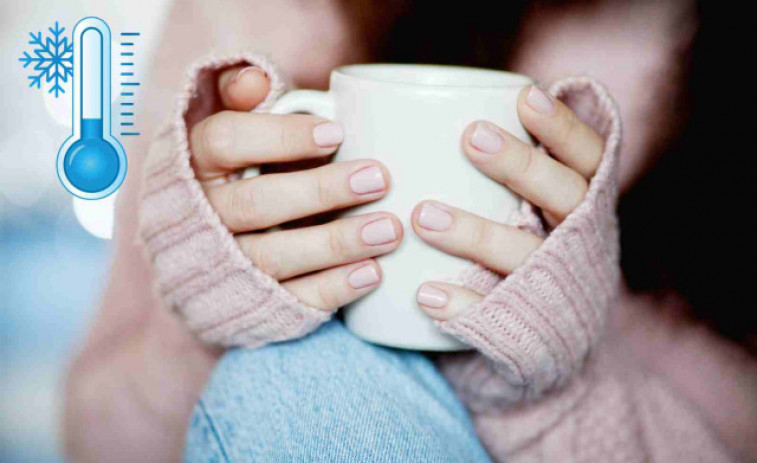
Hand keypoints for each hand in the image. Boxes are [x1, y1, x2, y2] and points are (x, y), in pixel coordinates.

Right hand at [65, 65, 401, 462]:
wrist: (208, 255)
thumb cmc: (240, 174)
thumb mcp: (235, 131)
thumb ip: (243, 99)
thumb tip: (259, 78)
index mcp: (194, 164)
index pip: (224, 142)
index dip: (280, 137)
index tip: (337, 133)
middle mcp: (201, 217)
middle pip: (254, 204)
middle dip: (319, 191)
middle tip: (379, 178)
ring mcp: (223, 266)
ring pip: (273, 258)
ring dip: (335, 244)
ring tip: (389, 230)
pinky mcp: (248, 305)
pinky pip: (290, 301)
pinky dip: (333, 289)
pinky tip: (373, 274)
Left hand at [412, 85, 603, 319]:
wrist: (556, 342)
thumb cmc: (532, 251)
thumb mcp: (543, 209)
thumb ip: (521, 168)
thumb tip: (471, 104)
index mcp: (587, 203)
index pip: (588, 157)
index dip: (563, 128)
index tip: (524, 96)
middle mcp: (581, 240)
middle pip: (563, 197)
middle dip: (521, 166)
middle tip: (471, 138)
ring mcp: (558, 287)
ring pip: (524, 255)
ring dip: (475, 234)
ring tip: (422, 216)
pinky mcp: (534, 331)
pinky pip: (497, 315)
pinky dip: (463, 305)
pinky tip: (425, 293)